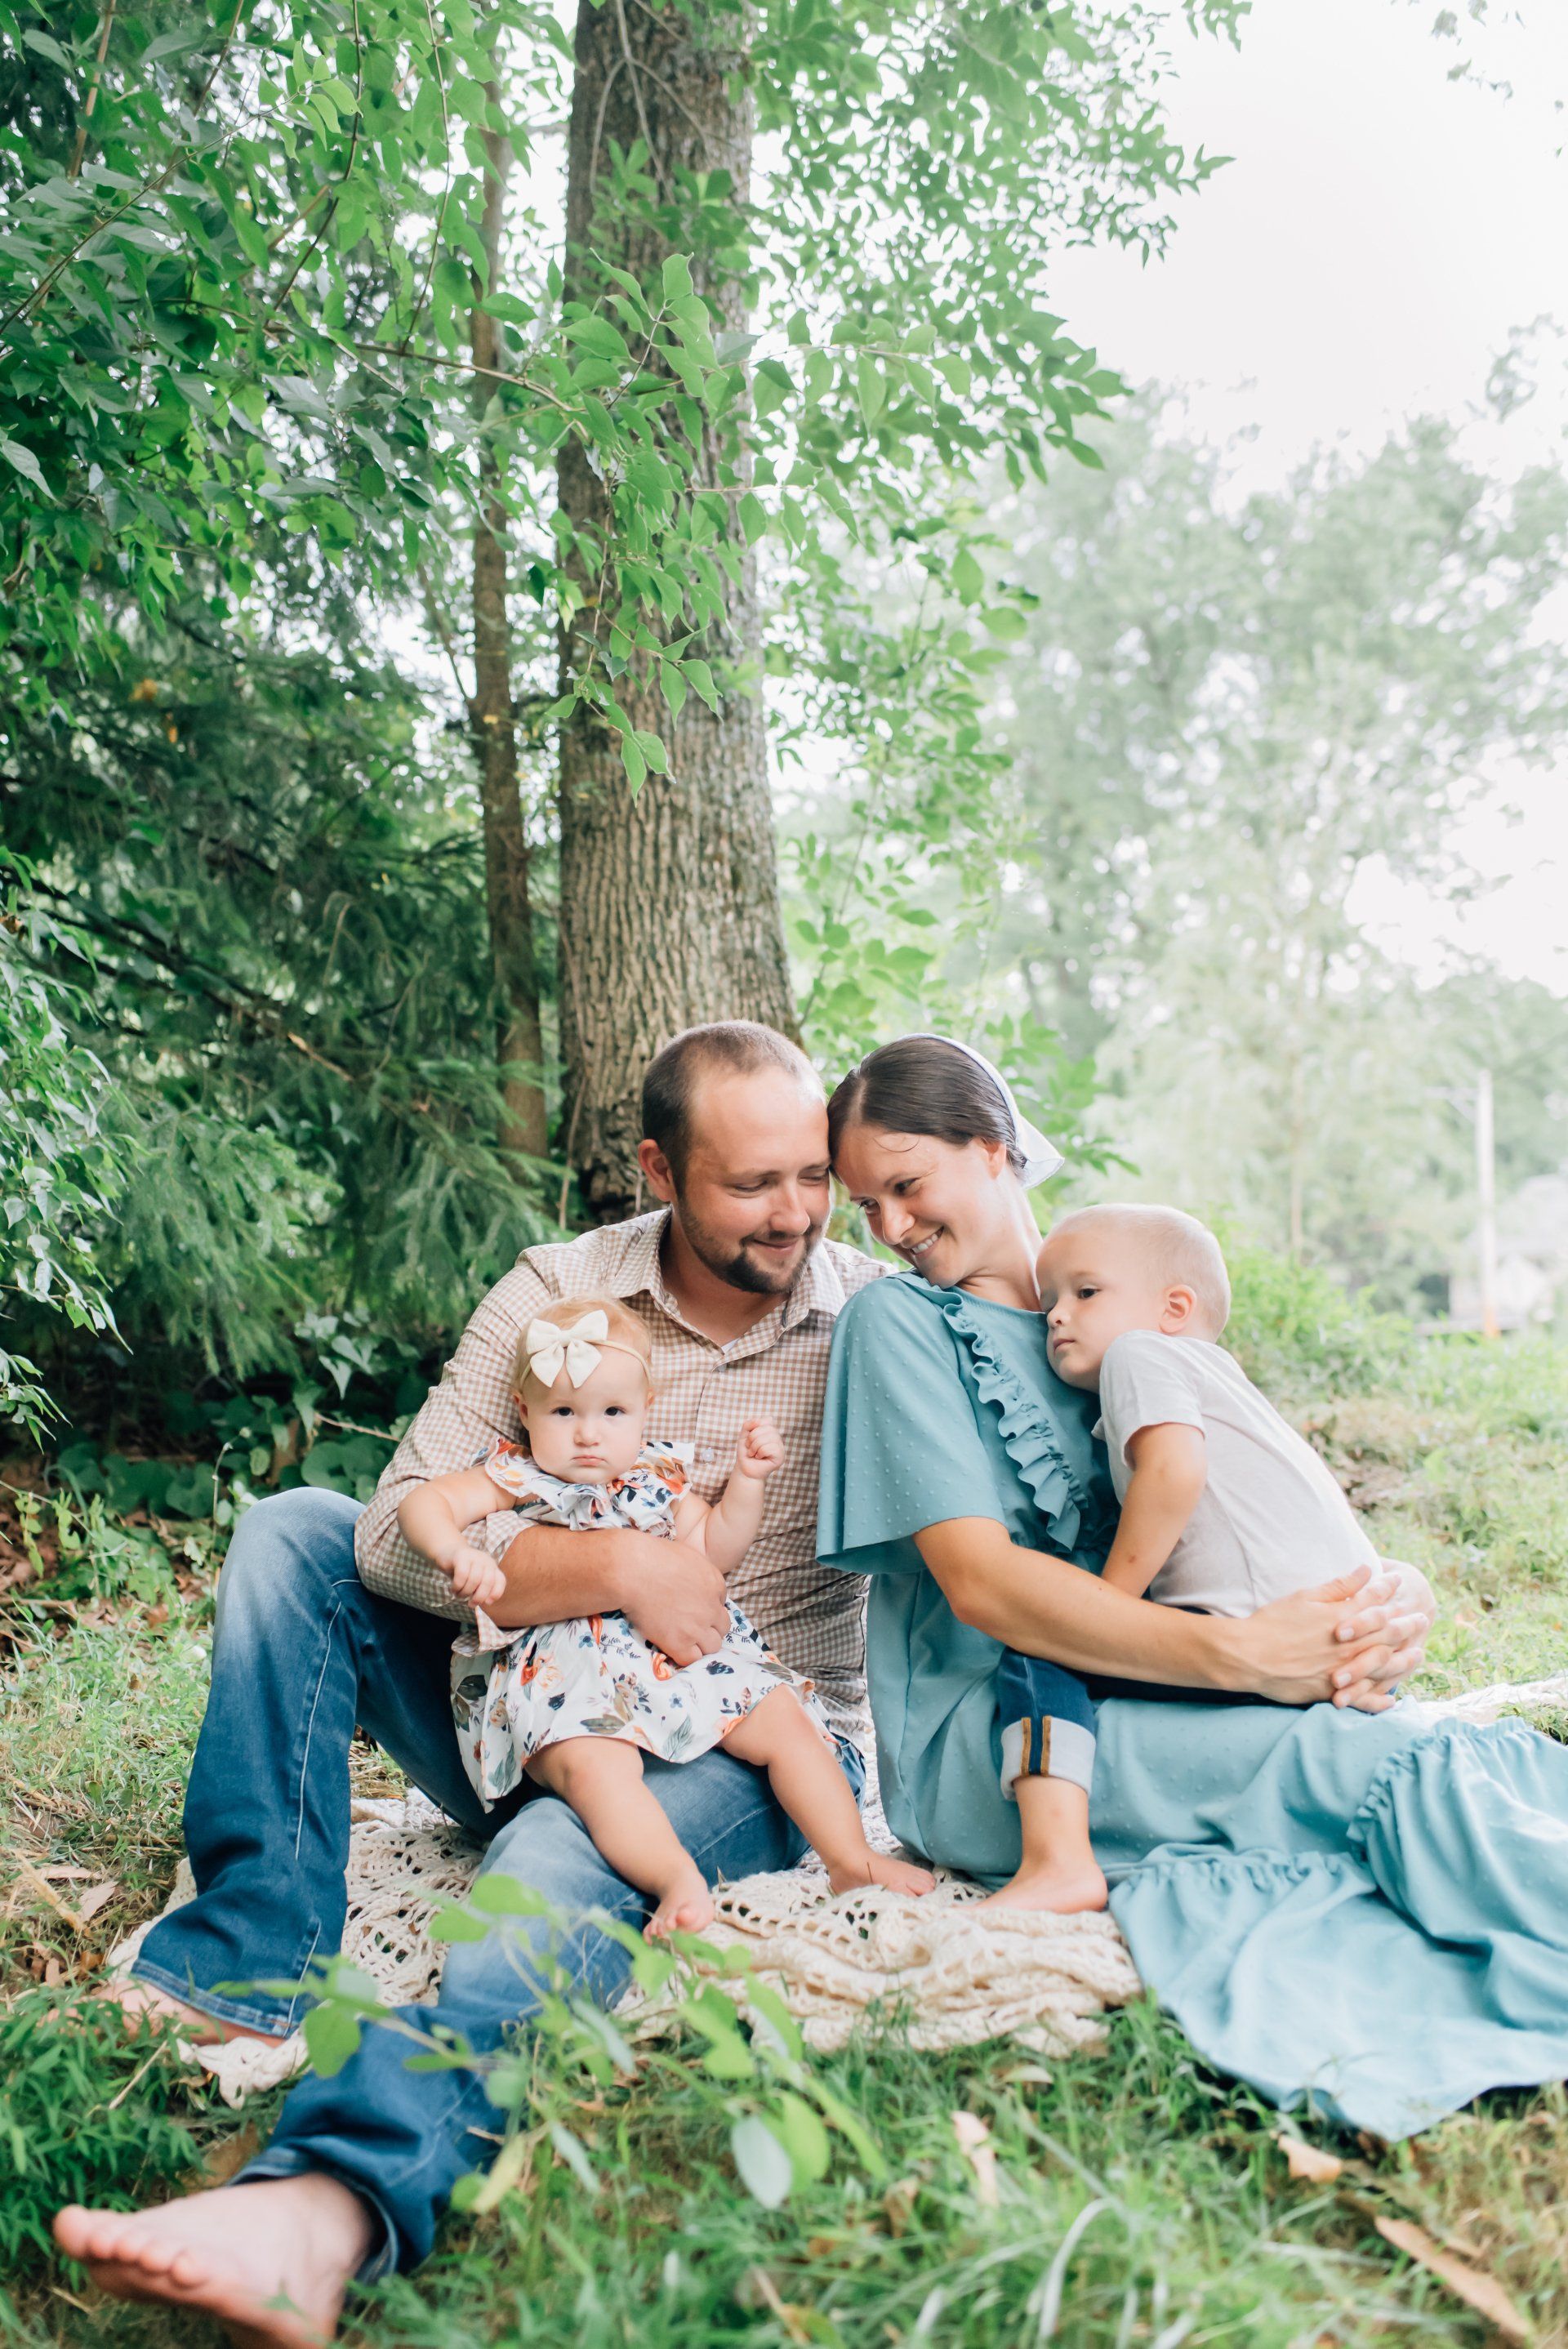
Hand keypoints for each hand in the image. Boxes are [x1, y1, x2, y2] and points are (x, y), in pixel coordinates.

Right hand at [444, 1543, 507, 1607]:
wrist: (446, 1552)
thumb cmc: (462, 1571)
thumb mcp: (474, 1581)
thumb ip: (481, 1589)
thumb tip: (486, 1601)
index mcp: (492, 1567)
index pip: (500, 1580)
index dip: (496, 1593)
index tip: (487, 1602)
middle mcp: (486, 1560)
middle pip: (488, 1581)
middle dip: (479, 1597)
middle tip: (471, 1604)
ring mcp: (474, 1556)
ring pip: (474, 1579)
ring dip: (465, 1592)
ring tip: (459, 1594)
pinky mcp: (461, 1556)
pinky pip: (462, 1574)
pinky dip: (457, 1586)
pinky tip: (453, 1589)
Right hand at [618, 1532, 730, 1666]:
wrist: (633, 1571)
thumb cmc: (652, 1556)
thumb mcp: (687, 1555)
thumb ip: (697, 1572)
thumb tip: (692, 1580)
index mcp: (715, 1584)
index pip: (720, 1604)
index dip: (706, 1608)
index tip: (692, 1608)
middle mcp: (711, 1607)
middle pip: (722, 1627)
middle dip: (709, 1627)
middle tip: (690, 1625)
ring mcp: (697, 1627)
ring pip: (713, 1646)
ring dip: (701, 1644)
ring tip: (683, 1639)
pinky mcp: (679, 1643)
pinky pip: (693, 1659)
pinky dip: (686, 1656)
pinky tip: (674, 1647)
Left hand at [737, 1417, 784, 1479]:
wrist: (744, 1470)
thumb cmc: (745, 1453)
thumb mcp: (743, 1435)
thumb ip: (749, 1424)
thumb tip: (762, 1420)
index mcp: (770, 1431)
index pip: (767, 1420)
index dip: (754, 1428)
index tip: (749, 1438)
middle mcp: (777, 1438)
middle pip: (767, 1428)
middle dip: (752, 1438)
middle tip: (750, 1448)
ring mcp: (780, 1447)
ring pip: (769, 1437)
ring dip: (755, 1446)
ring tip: (753, 1454)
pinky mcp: (781, 1457)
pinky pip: (771, 1447)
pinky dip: (760, 1452)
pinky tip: (759, 1457)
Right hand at [1225, 1566, 1430, 1707]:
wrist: (1249, 1656)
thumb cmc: (1273, 1622)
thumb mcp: (1305, 1597)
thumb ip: (1339, 1586)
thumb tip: (1366, 1571)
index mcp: (1342, 1618)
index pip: (1374, 1601)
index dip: (1388, 1589)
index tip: (1399, 1581)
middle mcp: (1349, 1645)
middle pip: (1388, 1633)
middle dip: (1407, 1623)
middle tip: (1423, 1618)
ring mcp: (1343, 1670)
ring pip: (1383, 1666)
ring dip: (1404, 1660)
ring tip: (1418, 1655)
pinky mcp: (1331, 1691)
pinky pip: (1363, 1699)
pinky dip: (1380, 1700)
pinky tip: (1391, 1701)